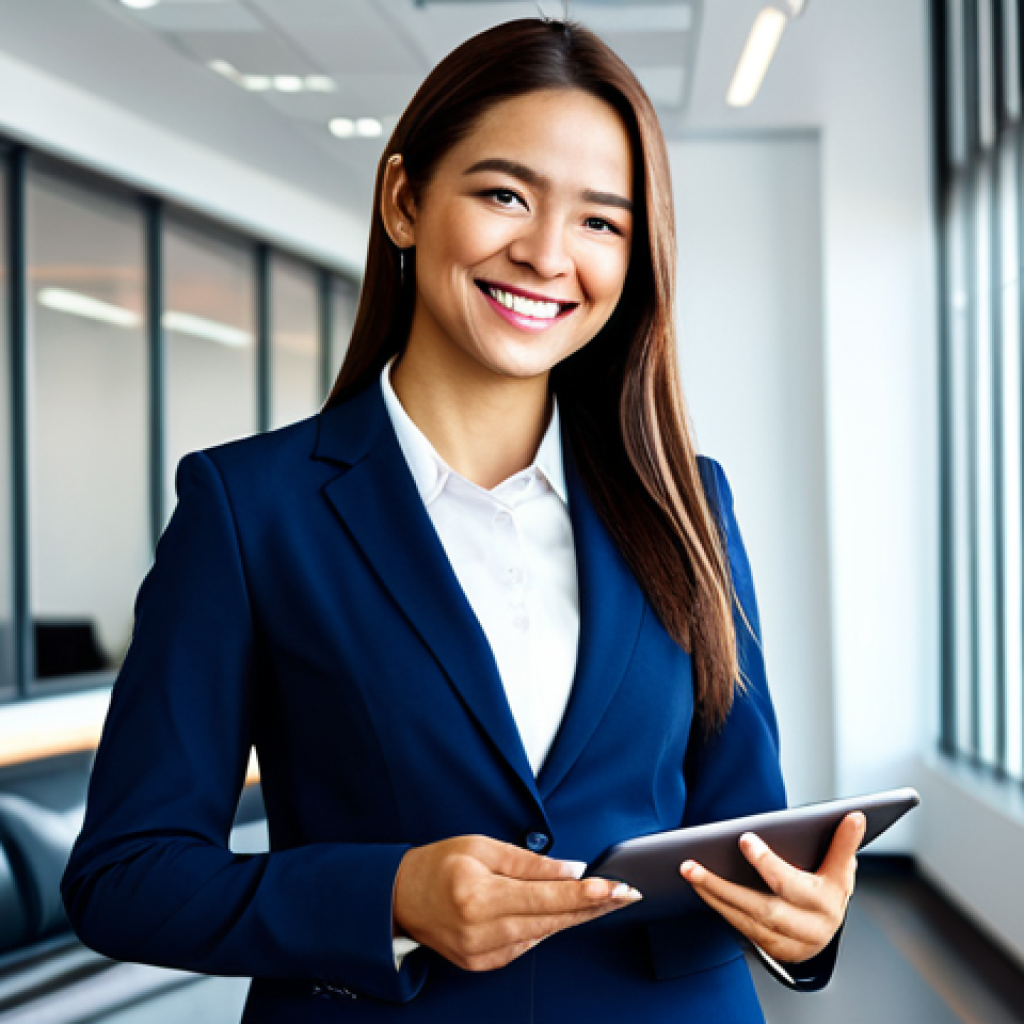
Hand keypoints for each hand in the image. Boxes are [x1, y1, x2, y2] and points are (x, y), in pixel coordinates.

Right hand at [392, 835, 640, 971]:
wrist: (399, 897)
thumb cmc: (437, 864)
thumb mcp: (481, 846)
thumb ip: (527, 862)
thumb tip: (571, 870)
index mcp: (478, 897)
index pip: (543, 897)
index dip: (584, 894)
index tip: (614, 888)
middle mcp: (481, 932)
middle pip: (551, 920)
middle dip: (593, 907)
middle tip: (628, 893)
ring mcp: (481, 954)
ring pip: (543, 934)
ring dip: (576, 917)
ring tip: (607, 900)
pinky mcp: (483, 964)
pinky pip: (527, 944)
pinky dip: (547, 927)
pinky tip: (564, 912)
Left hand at [679, 811, 865, 963]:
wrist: (828, 932)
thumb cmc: (829, 890)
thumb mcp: (841, 869)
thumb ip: (844, 843)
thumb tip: (854, 815)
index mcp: (825, 902)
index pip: (791, 882)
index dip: (767, 862)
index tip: (744, 839)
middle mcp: (808, 928)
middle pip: (761, 908)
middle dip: (723, 886)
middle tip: (692, 863)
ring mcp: (789, 943)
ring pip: (745, 920)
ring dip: (713, 895)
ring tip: (688, 871)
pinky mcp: (772, 949)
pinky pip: (740, 928)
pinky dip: (718, 907)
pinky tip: (699, 887)